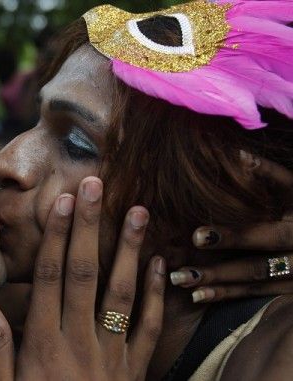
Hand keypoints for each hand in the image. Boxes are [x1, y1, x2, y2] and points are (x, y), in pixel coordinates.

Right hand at [0, 177, 165, 380]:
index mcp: (44, 343)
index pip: (50, 278)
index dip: (56, 237)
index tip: (62, 203)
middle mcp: (79, 341)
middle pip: (84, 273)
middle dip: (88, 226)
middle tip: (94, 185)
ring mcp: (111, 355)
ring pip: (121, 292)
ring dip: (129, 249)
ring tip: (137, 211)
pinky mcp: (135, 369)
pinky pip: (149, 327)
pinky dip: (157, 294)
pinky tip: (160, 263)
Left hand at [171, 153, 292, 302]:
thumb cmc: (285, 216)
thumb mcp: (285, 195)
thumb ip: (265, 178)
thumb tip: (230, 151)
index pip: (285, 182)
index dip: (264, 171)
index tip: (235, 159)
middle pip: (270, 237)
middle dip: (234, 237)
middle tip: (196, 236)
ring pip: (257, 271)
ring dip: (218, 273)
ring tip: (180, 275)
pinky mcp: (292, 291)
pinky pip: (255, 294)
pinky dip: (225, 294)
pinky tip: (196, 294)